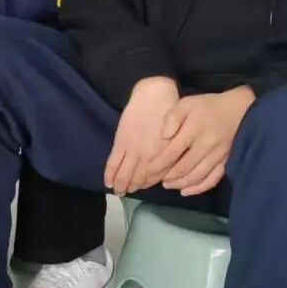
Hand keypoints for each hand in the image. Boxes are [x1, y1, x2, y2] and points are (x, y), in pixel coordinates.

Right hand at [105, 77, 182, 195]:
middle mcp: (150, 157)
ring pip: (126, 174)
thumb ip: (171, 151)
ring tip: (118, 191)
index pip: (156, 177)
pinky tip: (108, 183)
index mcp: (165, 155)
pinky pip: (114, 163)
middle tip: (128, 192)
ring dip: (121, 185)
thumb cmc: (170, 111)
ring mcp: (133, 150)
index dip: (148, 183)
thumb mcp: (178, 134)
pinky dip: (110, 174)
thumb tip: (166, 165)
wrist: (153, 94)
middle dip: (133, 187)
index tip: (143, 186)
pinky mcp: (121, 143)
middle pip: (139, 179)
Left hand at [159, 88, 254, 196]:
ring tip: (167, 184)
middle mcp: (206, 145)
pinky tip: (186, 191)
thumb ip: (172, 118)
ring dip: (180, 183)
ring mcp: (218, 155)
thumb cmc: (208, 106)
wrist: (239, 109)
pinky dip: (199, 188)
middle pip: (184, 167)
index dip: (158, 164)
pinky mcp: (226, 161)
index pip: (172, 152)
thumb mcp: (186, 104)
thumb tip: (163, 137)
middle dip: (167, 176)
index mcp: (194, 130)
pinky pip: (213, 179)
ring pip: (197, 176)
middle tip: (154, 179)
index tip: (147, 170)